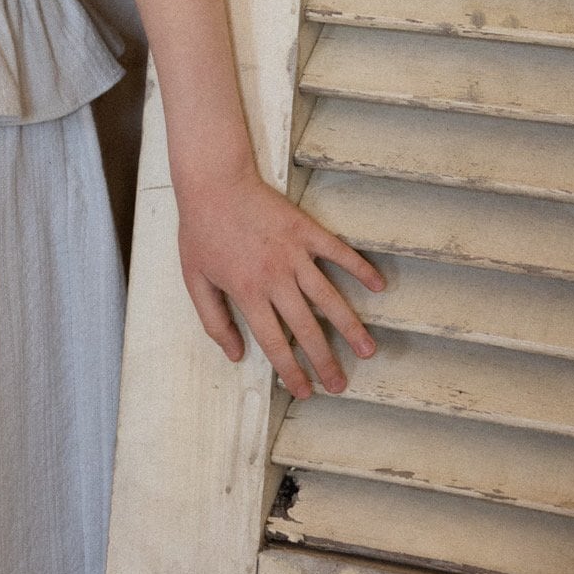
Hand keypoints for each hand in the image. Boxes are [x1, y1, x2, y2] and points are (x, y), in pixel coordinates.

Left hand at [176, 167, 385, 398]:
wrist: (214, 182)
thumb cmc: (201, 230)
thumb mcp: (194, 279)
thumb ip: (214, 321)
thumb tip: (235, 355)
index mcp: (248, 292)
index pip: (275, 343)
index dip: (291, 372)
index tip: (305, 391)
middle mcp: (276, 278)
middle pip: (307, 329)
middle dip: (325, 361)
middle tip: (340, 384)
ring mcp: (294, 253)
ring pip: (329, 298)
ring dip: (350, 327)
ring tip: (368, 350)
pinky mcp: (306, 230)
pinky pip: (339, 252)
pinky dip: (361, 268)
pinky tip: (379, 285)